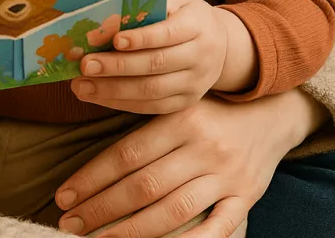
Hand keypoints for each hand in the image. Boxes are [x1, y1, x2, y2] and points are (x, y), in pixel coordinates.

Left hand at [54, 90, 321, 236]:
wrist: (270, 116)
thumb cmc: (208, 113)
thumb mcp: (175, 108)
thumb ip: (140, 131)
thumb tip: (90, 163)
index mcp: (179, 119)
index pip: (125, 154)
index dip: (90, 178)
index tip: (63, 197)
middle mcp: (202, 148)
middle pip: (143, 186)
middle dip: (101, 208)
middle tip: (69, 223)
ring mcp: (226, 176)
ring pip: (172, 210)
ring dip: (130, 231)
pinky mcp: (246, 198)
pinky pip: (217, 228)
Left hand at [71, 0, 230, 113]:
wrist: (221, 44)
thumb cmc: (183, 17)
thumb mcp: (173, 2)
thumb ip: (144, 7)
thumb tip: (101, 16)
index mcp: (198, 25)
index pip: (168, 33)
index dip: (141, 38)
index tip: (114, 39)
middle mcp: (201, 56)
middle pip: (156, 64)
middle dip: (117, 66)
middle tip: (85, 65)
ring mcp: (195, 83)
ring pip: (152, 90)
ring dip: (112, 89)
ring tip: (81, 85)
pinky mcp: (186, 102)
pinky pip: (151, 107)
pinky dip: (120, 103)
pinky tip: (96, 96)